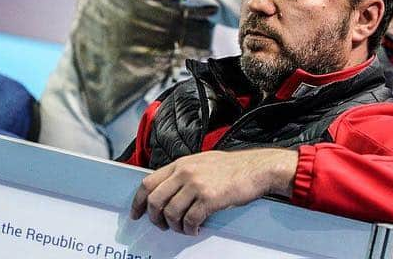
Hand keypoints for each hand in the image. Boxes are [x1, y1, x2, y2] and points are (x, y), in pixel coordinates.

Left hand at [129, 149, 295, 235]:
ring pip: (171, 213)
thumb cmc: (231, 167)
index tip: (137, 213)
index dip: (138, 201)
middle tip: (162, 226)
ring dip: (175, 226)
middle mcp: (185, 172)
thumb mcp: (200, 162)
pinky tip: (196, 228)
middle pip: (155, 200)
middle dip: (155, 218)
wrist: (255, 168)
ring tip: (183, 228)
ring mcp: (196, 185)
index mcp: (180, 164)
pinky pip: (190, 220)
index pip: (148, 183)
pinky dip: (190, 229)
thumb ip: (182, 173)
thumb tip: (166, 190)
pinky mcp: (209, 198)